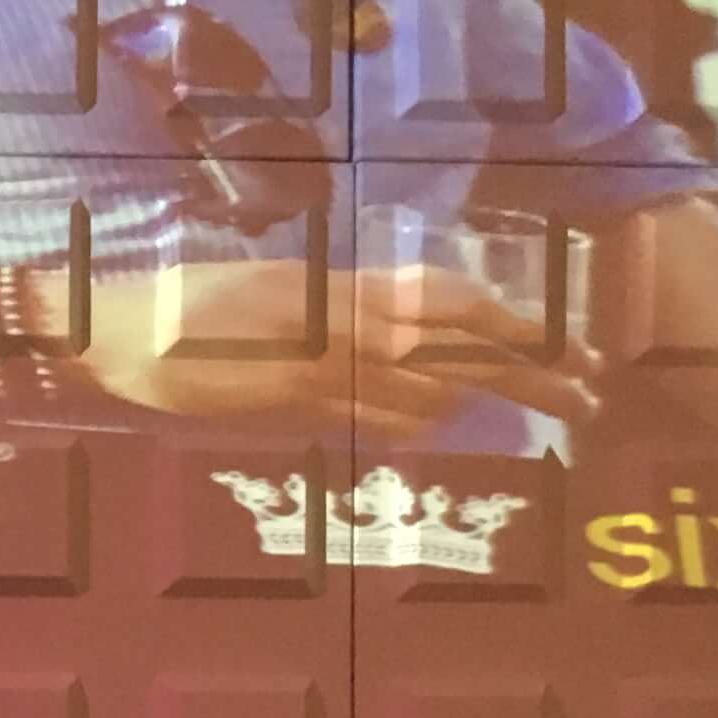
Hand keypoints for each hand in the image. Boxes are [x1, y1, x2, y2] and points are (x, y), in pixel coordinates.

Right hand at [76, 262, 599, 438]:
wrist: (122, 327)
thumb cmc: (192, 304)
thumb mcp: (281, 290)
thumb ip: (342, 305)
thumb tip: (401, 322)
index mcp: (349, 287)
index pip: (455, 300)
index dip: (518, 319)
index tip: (571, 335)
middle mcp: (348, 322)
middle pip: (463, 347)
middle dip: (537, 370)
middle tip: (595, 393)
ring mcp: (325, 363)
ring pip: (432, 385)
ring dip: (496, 401)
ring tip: (557, 411)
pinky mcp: (297, 400)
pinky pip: (377, 416)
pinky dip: (421, 423)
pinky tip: (449, 429)